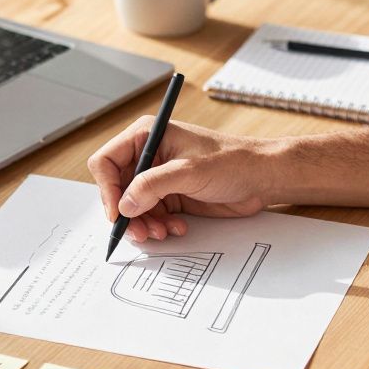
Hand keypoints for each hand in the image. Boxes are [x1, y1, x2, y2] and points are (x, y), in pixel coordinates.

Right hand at [87, 119, 273, 241]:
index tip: (118, 212)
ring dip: (144, 224)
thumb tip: (124, 204)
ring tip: (160, 232)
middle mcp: (149, 156)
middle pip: (117, 189)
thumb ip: (152, 186)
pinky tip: (177, 227)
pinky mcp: (171, 196)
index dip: (108, 189)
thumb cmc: (232, 161)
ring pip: (133, 207)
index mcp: (147, 136)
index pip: (107, 162)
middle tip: (139, 231)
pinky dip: (159, 226)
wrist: (262, 178)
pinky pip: (152, 216)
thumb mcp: (189, 171)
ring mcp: (160, 178)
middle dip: (127, 213)